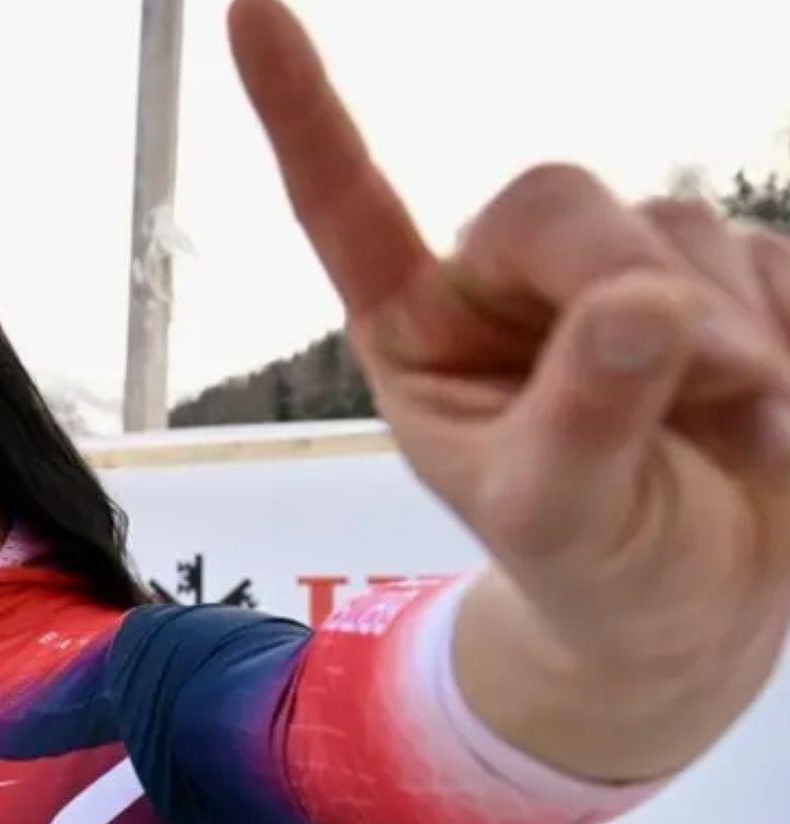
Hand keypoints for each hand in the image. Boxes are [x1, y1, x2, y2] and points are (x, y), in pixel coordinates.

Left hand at [228, 0, 789, 686]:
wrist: (705, 604)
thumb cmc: (597, 570)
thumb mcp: (563, 522)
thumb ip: (584, 420)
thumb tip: (640, 305)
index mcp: (421, 334)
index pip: (345, 208)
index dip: (301, 112)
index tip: (247, 12)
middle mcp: (506, 284)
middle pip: (554, 201)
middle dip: (625, 278)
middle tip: (706, 377)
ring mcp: (617, 270)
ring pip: (675, 223)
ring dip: (721, 331)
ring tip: (727, 426)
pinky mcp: (728, 275)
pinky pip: (771, 254)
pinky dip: (785, 335)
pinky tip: (772, 404)